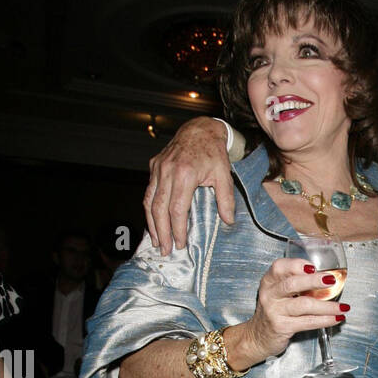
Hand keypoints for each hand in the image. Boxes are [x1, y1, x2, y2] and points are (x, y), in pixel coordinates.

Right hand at [144, 118, 234, 254]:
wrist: (200, 129)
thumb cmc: (213, 151)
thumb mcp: (224, 174)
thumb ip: (226, 198)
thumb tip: (228, 220)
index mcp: (185, 173)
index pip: (177, 209)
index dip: (177, 229)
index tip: (180, 243)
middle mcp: (167, 170)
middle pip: (159, 208)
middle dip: (161, 232)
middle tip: (165, 249)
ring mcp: (158, 168)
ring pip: (149, 200)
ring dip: (151, 223)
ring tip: (156, 241)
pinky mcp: (154, 166)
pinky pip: (148, 191)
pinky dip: (149, 208)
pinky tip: (153, 222)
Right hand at [237, 259, 350, 363]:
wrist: (258, 337)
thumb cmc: (274, 311)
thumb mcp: (277, 292)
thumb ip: (295, 283)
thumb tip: (325, 277)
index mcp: (269, 281)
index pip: (279, 267)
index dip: (297, 264)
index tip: (314, 266)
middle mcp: (270, 294)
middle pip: (292, 284)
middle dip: (314, 281)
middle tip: (331, 280)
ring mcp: (275, 311)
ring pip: (304, 304)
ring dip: (327, 305)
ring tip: (342, 307)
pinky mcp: (282, 327)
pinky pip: (307, 322)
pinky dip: (324, 320)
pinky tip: (336, 318)